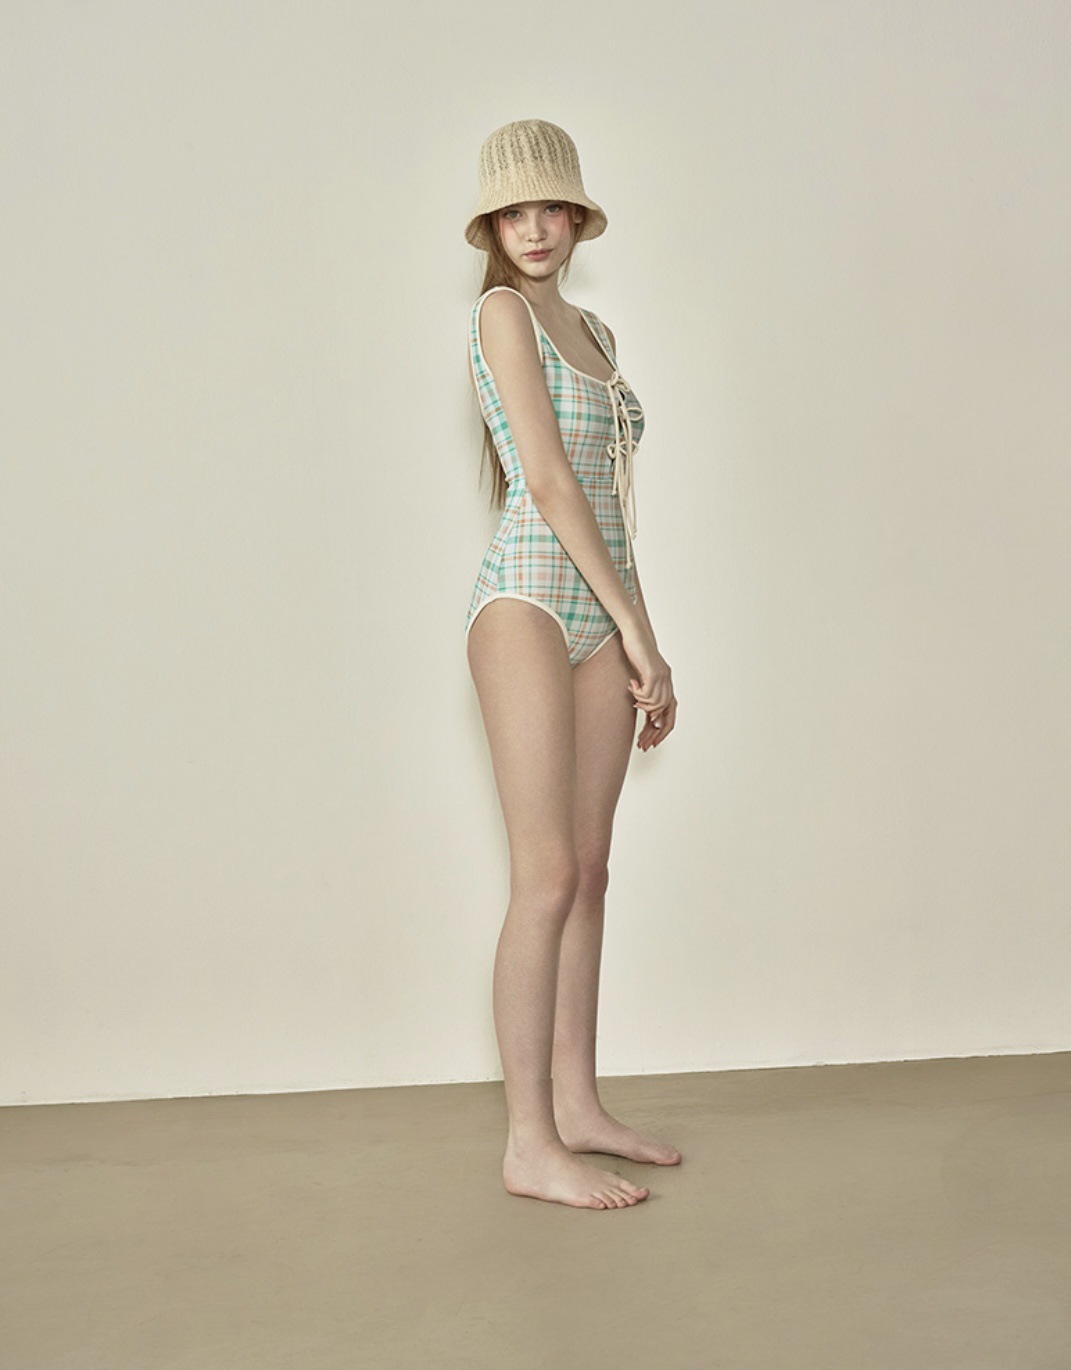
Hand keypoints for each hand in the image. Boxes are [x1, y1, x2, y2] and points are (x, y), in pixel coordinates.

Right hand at [621, 631, 676, 750]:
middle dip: (652, 728)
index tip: (650, 742)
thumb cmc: (636, 652)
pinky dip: (638, 693)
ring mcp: (663, 677)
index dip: (662, 730)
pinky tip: (631, 684)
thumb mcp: (641, 674)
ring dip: (642, 704)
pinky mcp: (654, 672)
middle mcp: (668, 681)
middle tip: (640, 736)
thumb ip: (645, 688)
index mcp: (666, 683)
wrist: (636, 634)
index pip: (670, 713)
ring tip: (632, 695)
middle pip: (665, 713)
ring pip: (656, 704)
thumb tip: (642, 707)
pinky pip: (647, 693)